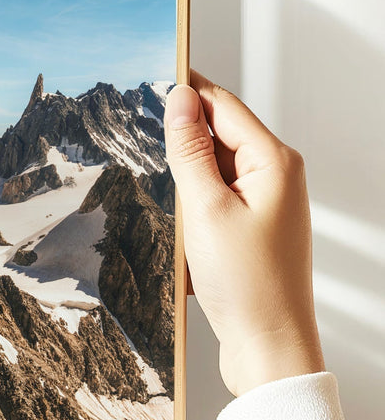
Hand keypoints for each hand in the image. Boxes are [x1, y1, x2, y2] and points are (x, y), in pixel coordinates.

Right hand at [164, 71, 324, 396]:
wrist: (269, 347)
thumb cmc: (247, 284)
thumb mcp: (206, 210)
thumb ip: (190, 150)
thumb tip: (179, 100)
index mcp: (274, 162)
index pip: (223, 106)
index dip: (187, 89)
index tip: (152, 72)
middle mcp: (277, 177)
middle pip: (219, 135)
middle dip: (181, 138)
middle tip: (142, 140)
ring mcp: (267, 205)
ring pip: (214, 170)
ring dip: (185, 180)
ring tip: (169, 206)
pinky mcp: (253, 230)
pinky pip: (216, 200)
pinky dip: (193, 207)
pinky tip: (180, 232)